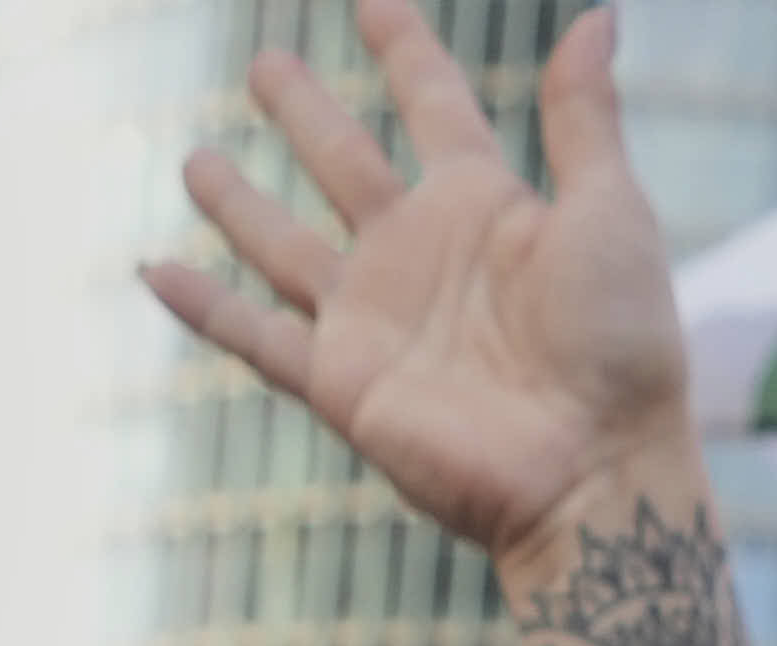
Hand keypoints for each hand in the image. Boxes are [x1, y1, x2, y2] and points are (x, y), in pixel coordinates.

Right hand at [147, 0, 702, 578]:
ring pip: (284, 243)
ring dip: (239, 202)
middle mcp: (418, 252)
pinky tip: (155, 272)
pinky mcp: (341, 380)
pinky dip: (204, 307)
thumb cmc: (622, 345)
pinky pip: (255, 336)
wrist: (593, 469)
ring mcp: (373, 317)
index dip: (405, 51)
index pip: (433, 104)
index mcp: (484, 203)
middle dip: (305, 112)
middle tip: (265, 63)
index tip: (372, 3)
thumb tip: (600, 16)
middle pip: (343, 161)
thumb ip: (586, 119)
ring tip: (194, 158)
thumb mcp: (610, 212)